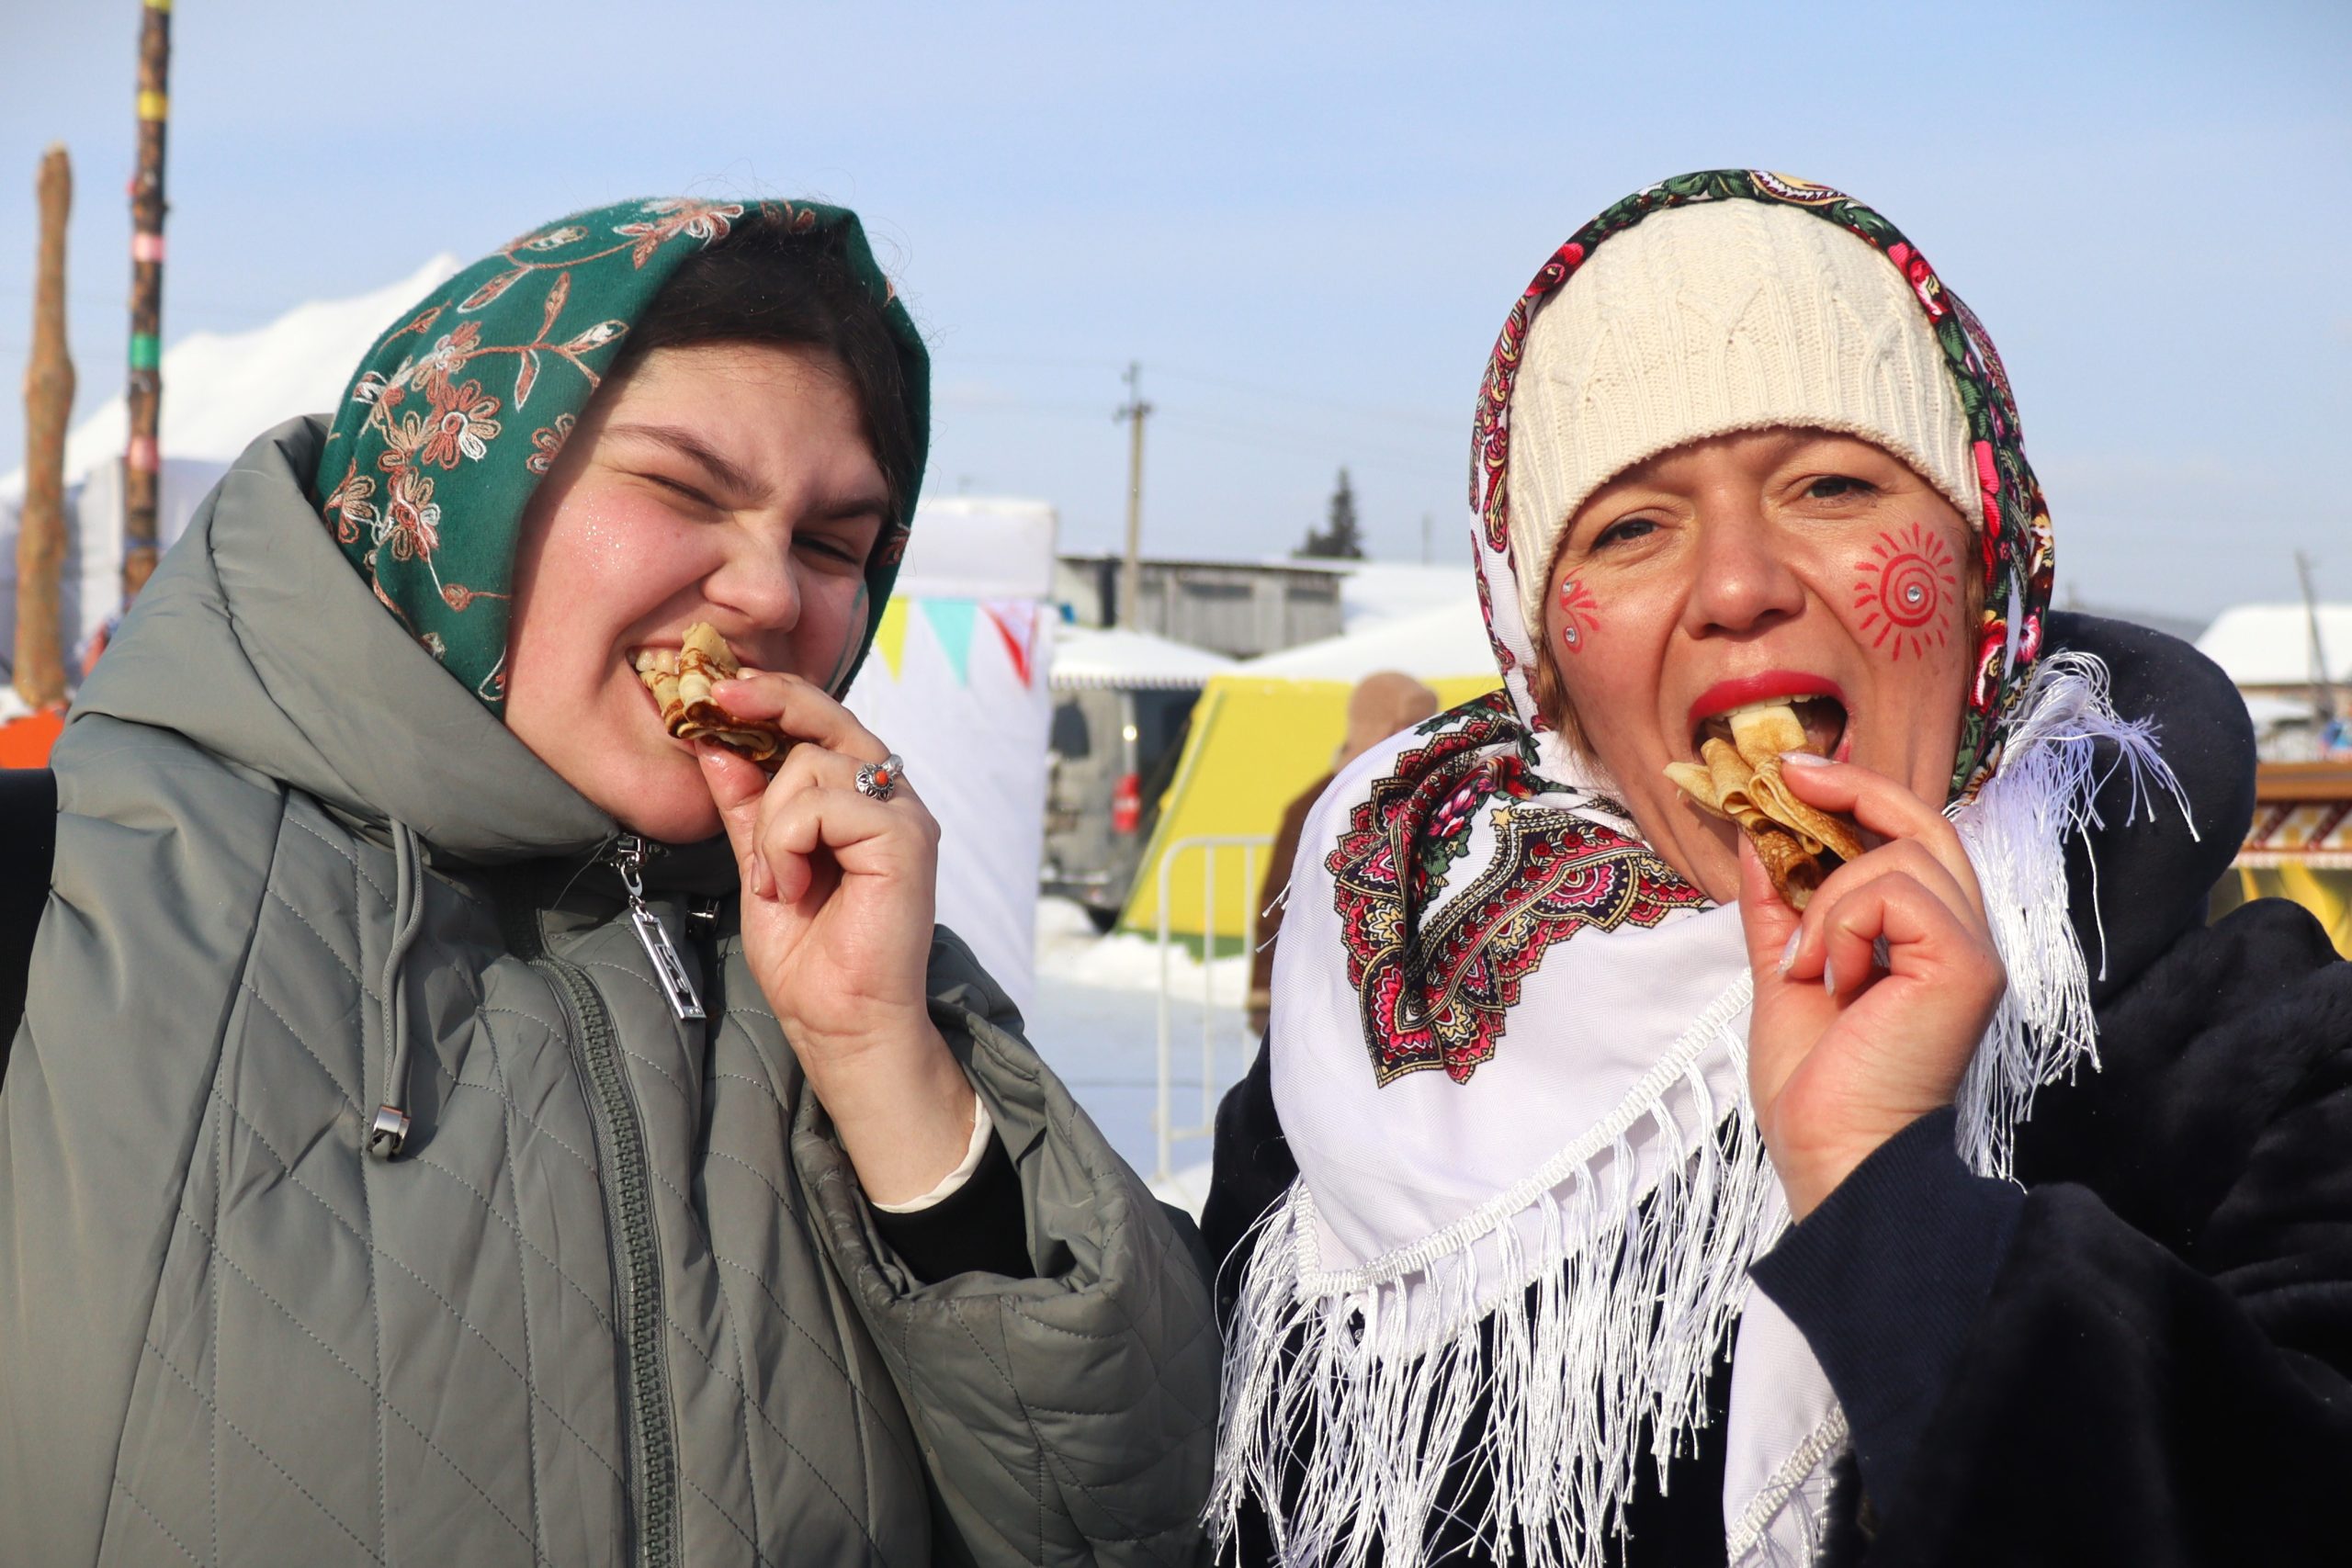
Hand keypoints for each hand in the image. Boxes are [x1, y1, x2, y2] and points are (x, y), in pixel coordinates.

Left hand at [698, 672, 974, 1204]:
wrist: (840, 1022)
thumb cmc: (810, 957)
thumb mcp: (759, 863)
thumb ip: (746, 806)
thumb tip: (716, 742)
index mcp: (862, 801)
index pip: (822, 723)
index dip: (773, 697)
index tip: (718, 690)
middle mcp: (891, 799)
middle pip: (828, 717)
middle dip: (769, 702)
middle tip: (717, 701)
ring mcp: (904, 816)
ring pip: (813, 764)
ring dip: (770, 823)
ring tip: (774, 881)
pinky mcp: (905, 840)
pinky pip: (825, 805)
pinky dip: (787, 843)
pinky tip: (790, 886)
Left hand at [1733, 755, 2005, 1219]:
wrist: (1835, 1156)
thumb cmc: (1817, 1088)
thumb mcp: (1786, 974)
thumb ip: (1780, 907)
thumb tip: (1757, 837)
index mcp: (1927, 942)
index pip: (1911, 839)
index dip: (1858, 794)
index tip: (1793, 773)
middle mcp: (1963, 939)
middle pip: (1925, 823)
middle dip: (1853, 789)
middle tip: (1785, 777)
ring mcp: (1972, 951)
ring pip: (1897, 856)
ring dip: (1828, 900)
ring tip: (1810, 969)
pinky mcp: (1966, 966)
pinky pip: (1892, 892)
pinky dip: (1840, 924)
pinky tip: (1832, 979)